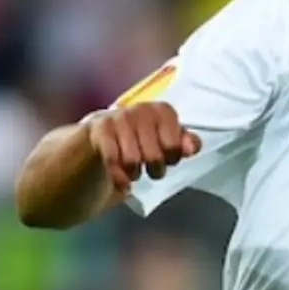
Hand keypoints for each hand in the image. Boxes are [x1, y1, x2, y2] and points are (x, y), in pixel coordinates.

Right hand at [84, 101, 201, 190]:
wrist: (96, 141)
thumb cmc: (138, 143)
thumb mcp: (165, 144)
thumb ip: (184, 144)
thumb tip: (192, 147)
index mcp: (162, 111)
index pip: (175, 143)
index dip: (173, 155)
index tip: (169, 159)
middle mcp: (141, 109)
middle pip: (155, 155)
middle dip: (156, 169)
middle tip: (152, 170)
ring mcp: (118, 118)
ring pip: (133, 160)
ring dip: (135, 173)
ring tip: (135, 172)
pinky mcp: (97, 129)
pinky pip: (112, 160)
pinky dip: (118, 177)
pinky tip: (122, 180)